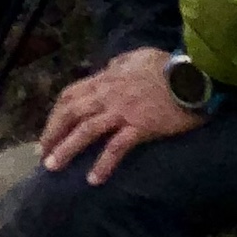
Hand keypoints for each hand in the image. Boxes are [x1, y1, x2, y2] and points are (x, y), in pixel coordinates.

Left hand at [40, 47, 205, 185]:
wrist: (194, 76)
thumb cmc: (169, 66)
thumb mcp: (138, 56)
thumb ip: (119, 63)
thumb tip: (109, 67)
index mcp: (107, 79)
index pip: (70, 95)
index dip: (55, 113)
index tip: (49, 130)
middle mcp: (109, 94)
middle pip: (71, 113)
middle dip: (52, 133)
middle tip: (42, 154)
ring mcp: (123, 111)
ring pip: (86, 130)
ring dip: (66, 149)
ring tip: (53, 167)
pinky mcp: (141, 126)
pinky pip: (117, 147)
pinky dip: (103, 163)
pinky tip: (94, 179)